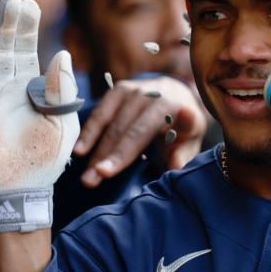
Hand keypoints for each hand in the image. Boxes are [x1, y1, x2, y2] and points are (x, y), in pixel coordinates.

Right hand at [0, 0, 78, 193]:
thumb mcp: (62, 120)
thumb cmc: (46, 159)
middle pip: (0, 45)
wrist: (21, 189)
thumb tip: (61, 53)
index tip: (30, 3)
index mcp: (28, 87)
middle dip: (4, 20)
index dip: (25, 27)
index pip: (24, 49)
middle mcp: (2, 86)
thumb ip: (62, 88)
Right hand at [73, 76, 206, 185]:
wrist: (177, 92)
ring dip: (95, 150)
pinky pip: (100, 112)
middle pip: (123, 131)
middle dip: (105, 157)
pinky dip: (89, 132)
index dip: (124, 153)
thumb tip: (176, 166)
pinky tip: (79, 150)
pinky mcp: (119, 90)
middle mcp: (151, 95)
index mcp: (172, 106)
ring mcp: (134, 90)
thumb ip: (184, 153)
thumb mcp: (192, 138)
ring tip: (86, 176)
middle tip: (90, 181)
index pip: (142, 134)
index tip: (106, 170)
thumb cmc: (183, 123)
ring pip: (110, 124)